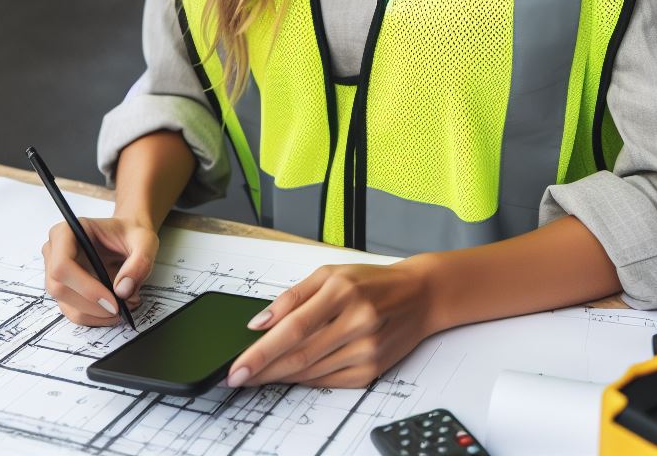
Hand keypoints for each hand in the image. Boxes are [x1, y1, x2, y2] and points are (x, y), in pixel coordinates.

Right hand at [42, 216, 158, 325]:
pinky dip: (93, 317)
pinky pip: (73, 310)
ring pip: (65, 304)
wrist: (128, 236)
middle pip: (59, 288)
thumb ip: (139, 262)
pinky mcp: (64, 289)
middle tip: (119, 310)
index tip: (113, 301)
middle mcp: (54, 251)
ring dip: (94, 314)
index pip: (62, 265)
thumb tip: (123, 291)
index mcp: (66, 232)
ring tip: (121, 309)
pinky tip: (112, 311)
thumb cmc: (130, 233)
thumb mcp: (144, 241)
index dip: (85, 287)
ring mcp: (55, 272)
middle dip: (91, 305)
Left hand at [225, 257, 436, 389]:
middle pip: (299, 355)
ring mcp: (367, 349)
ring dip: (281, 376)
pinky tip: (292, 374)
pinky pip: (329, 382)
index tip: (237, 367)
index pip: (292, 328)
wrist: (420, 295)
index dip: (260, 351)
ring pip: (312, 372)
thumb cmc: (372, 282)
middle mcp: (356, 321)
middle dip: (264, 370)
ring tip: (261, 374)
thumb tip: (259, 322)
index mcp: (342, 291)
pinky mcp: (373, 370)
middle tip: (239, 377)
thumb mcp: (331, 274)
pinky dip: (305, 380)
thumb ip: (293, 296)